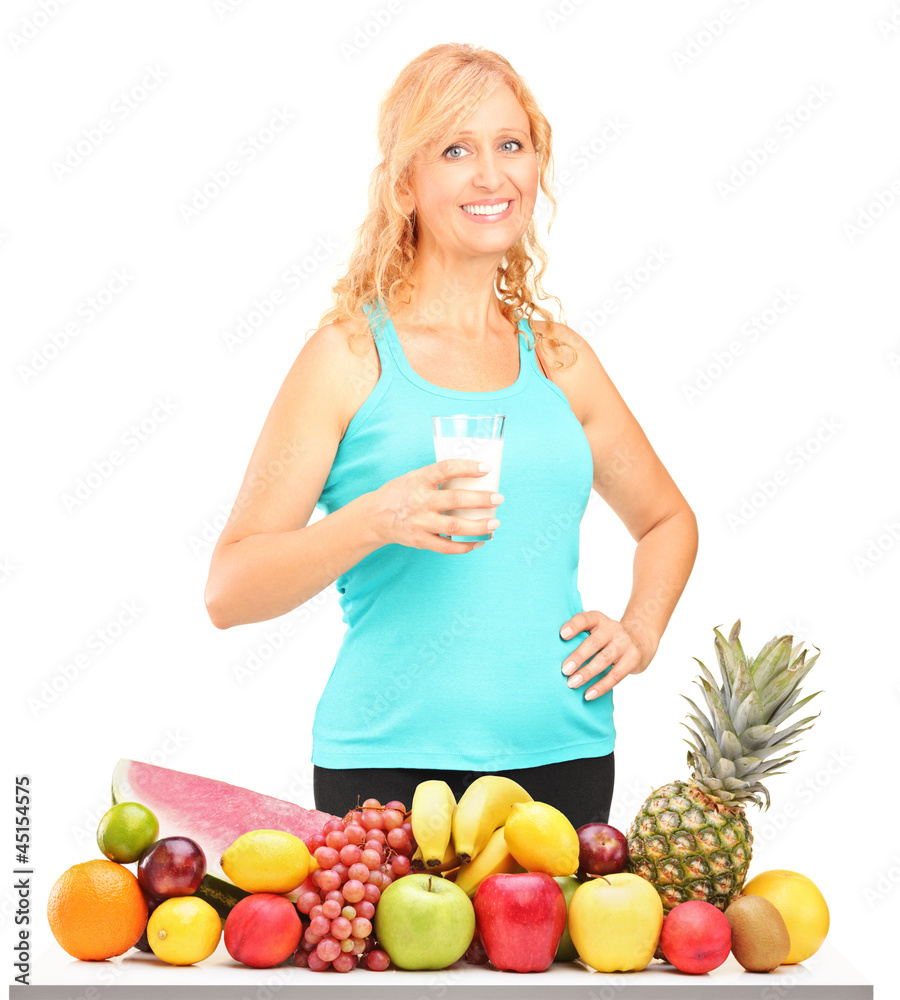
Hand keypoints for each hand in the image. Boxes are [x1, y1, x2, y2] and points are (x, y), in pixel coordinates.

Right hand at [370, 458, 502, 552]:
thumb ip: (437, 478)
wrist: (374, 517)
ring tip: (495, 523)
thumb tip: (473, 477)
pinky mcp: (421, 540)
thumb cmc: (400, 494)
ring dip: (478, 526)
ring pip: (454, 527)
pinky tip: (480, 541)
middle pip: (455, 500)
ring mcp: (420, 523)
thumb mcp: (414, 477)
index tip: (485, 469)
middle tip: (498, 498)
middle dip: (480, 500)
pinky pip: (447, 547)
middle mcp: (419, 501)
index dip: (466, 467)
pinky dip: (466, 545)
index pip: (445, 469)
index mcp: (418, 480)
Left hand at [558, 612, 656, 699]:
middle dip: (578, 656)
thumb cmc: (608, 637)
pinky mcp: (633, 659)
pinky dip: (601, 686)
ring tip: (572, 684)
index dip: (574, 626)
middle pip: (594, 642)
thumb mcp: (597, 629)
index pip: (585, 619)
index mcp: (599, 620)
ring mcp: (625, 643)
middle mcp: (612, 629)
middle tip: (564, 670)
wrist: (641, 638)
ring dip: (587, 673)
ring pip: (604, 659)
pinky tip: (589, 694)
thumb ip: (580, 637)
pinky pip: (616, 675)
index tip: (562, 635)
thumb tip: (553, 655)